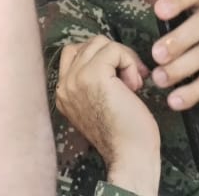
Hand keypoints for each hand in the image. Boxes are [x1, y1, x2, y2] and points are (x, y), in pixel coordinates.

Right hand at [55, 35, 160, 195]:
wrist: (130, 157)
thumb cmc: (124, 135)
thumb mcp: (98, 105)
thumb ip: (94, 81)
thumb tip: (111, 56)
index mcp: (64, 93)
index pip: (76, 53)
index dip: (103, 59)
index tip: (121, 78)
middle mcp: (65, 84)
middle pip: (89, 44)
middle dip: (115, 55)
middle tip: (130, 80)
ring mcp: (76, 79)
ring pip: (100, 43)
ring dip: (123, 58)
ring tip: (131, 84)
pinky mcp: (92, 76)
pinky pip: (113, 49)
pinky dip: (129, 62)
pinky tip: (134, 86)